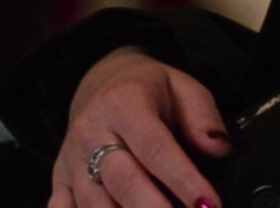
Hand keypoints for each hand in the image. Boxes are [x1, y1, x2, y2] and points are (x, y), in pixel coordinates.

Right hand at [48, 47, 231, 207]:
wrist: (100, 82)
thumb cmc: (148, 90)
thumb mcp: (183, 87)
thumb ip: (203, 118)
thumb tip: (220, 149)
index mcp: (125, 104)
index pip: (156, 148)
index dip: (183, 180)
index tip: (208, 204)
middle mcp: (92, 132)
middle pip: (123, 181)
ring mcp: (71, 160)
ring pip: (94, 204)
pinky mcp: (59, 181)